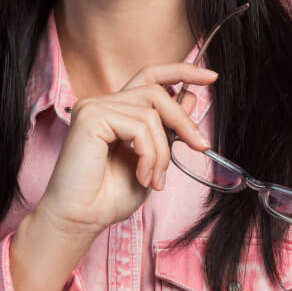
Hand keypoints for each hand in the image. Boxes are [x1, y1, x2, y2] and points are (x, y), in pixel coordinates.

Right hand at [37, 62, 216, 240]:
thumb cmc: (109, 197)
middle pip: (156, 91)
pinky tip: (142, 176)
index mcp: (115, 110)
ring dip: (162, 151)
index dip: (181, 71)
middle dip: (183, 120)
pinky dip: (149, 154)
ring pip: (151, 114)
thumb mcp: (152, 160)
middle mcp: (102, 103)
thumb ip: (167, 130)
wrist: (81, 219)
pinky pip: (139, 126)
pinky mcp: (91, 117)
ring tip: (156, 179)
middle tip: (200, 146)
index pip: (149, 77)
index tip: (210, 77)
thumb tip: (190, 99)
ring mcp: (94, 107)